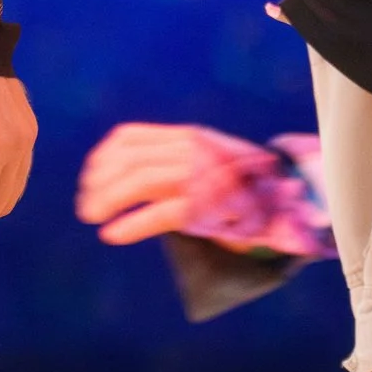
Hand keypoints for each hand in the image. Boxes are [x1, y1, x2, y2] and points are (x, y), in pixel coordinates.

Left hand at [76, 121, 234, 243]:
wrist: (286, 199)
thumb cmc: (238, 184)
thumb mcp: (203, 158)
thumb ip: (168, 157)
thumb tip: (114, 171)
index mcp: (187, 137)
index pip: (129, 138)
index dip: (101, 158)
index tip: (89, 179)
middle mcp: (192, 150)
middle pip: (129, 160)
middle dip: (98, 184)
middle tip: (85, 207)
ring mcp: (202, 176)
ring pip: (140, 181)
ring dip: (108, 201)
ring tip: (93, 217)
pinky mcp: (209, 207)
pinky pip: (161, 213)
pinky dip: (131, 225)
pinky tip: (113, 234)